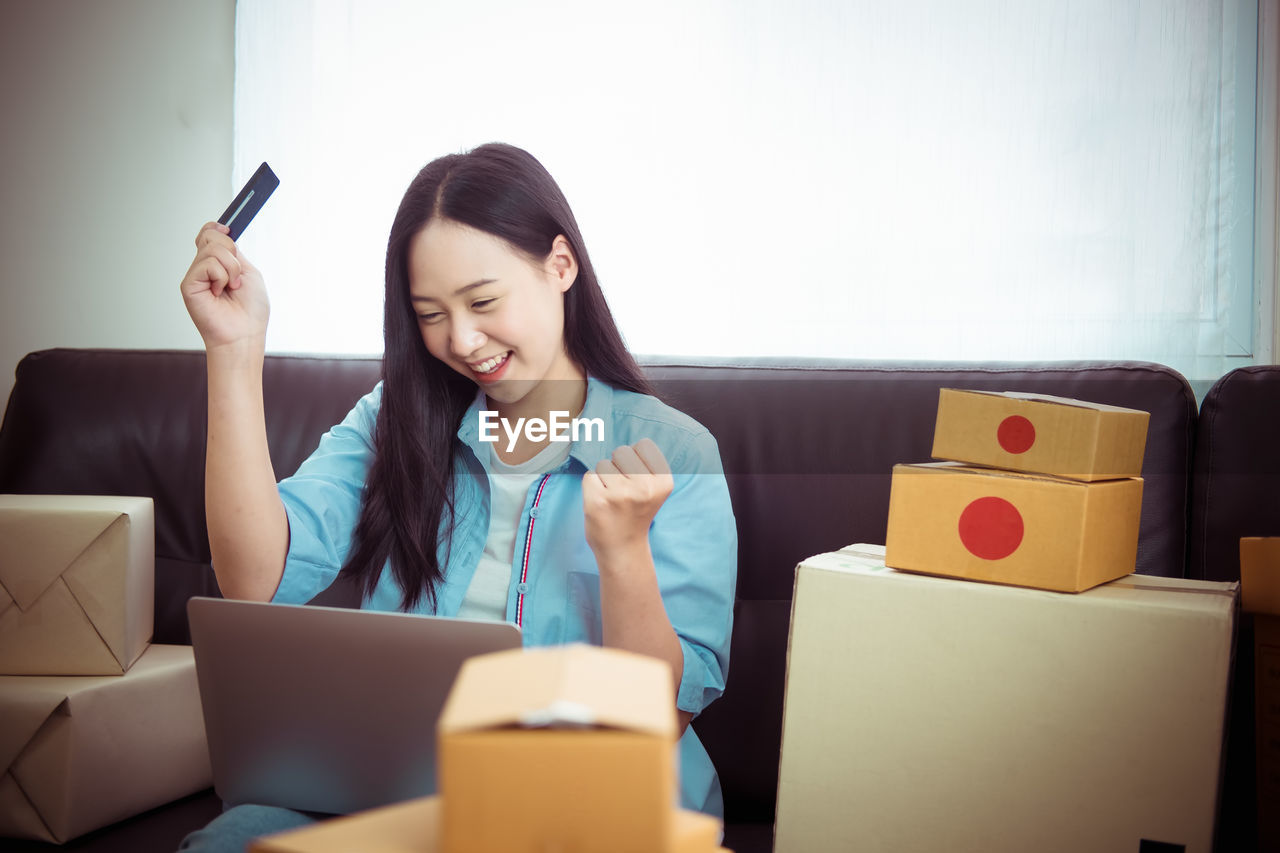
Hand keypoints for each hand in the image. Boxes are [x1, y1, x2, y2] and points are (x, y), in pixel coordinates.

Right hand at [179, 222, 269, 351]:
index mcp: (218, 264)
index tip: (229, 230)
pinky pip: (207, 264)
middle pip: (210, 236)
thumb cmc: (250, 311)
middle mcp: (204, 268)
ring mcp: (195, 276)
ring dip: (231, 268)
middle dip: (232, 252)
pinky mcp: (188, 284)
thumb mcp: (249, 272)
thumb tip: (223, 233)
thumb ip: (234, 253)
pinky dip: (221, 276)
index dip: (217, 228)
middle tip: (237, 277)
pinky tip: (219, 292)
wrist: (244, 334)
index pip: (208, 234)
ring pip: (212, 249)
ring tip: (231, 288)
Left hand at [582, 438, 673, 563]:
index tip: (638, 479)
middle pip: (622, 451)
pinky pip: (589, 476)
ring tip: (612, 498)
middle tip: (623, 491)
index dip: (636, 459)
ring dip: (604, 478)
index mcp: (663, 482)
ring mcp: (620, 494)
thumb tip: (612, 432)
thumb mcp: (652, 488)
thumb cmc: (635, 513)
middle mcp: (644, 487)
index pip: (644, 445)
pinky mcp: (598, 501)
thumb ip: (644, 464)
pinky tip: (601, 503)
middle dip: (618, 466)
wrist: (623, 549)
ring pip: (603, 463)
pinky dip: (592, 487)